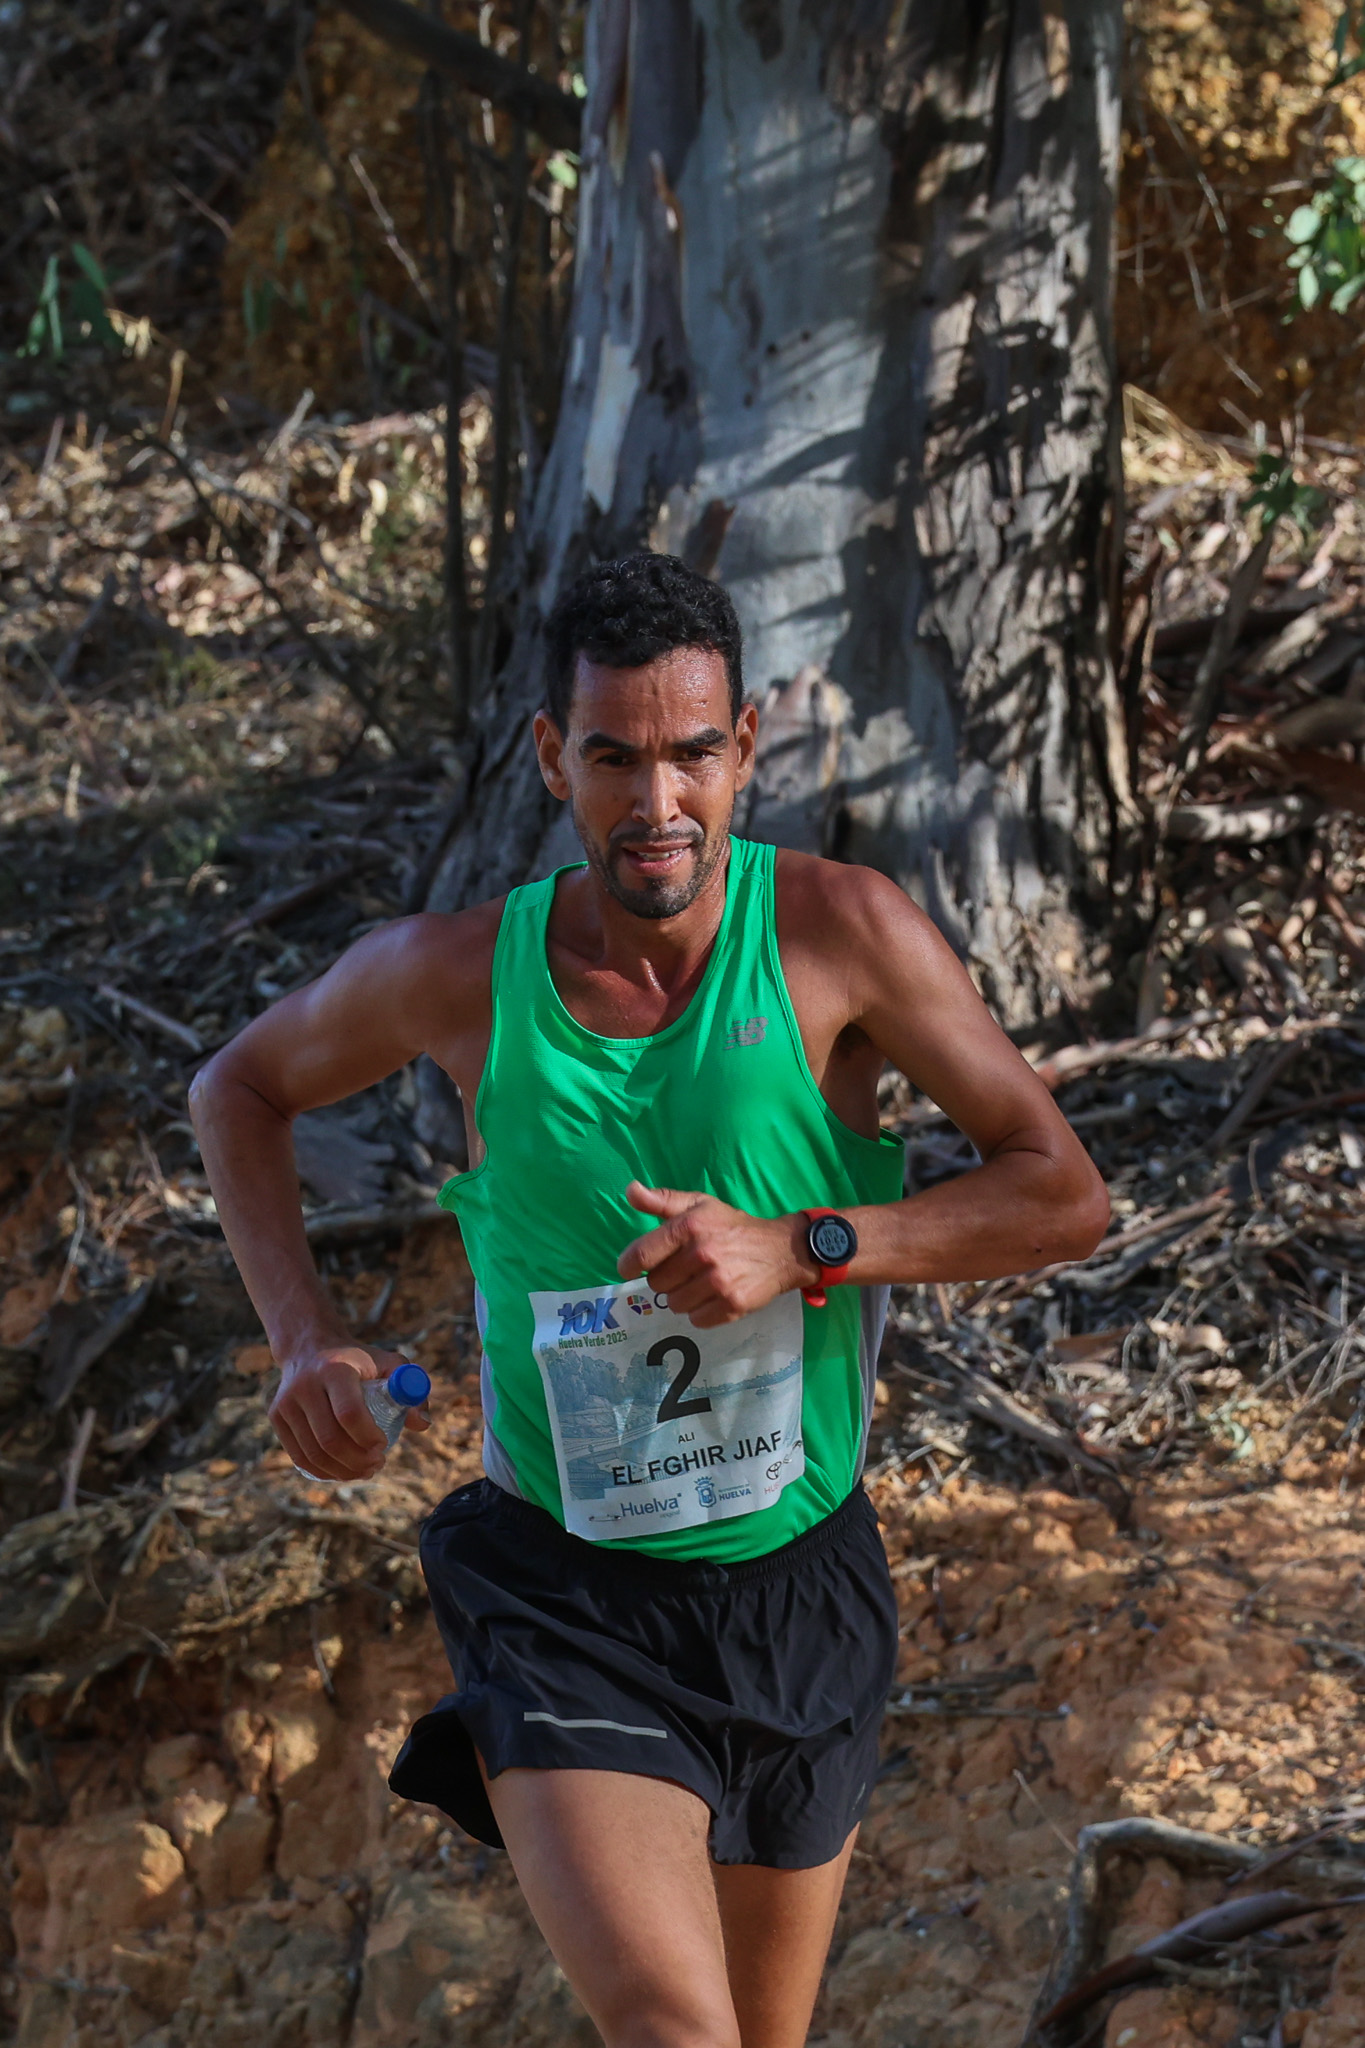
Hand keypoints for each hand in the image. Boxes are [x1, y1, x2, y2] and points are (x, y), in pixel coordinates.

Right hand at [269, 1338, 430, 1481]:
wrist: (310, 1347)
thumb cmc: (357, 1360)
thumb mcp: (388, 1362)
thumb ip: (410, 1389)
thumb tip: (422, 1424)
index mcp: (334, 1369)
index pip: (349, 1413)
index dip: (368, 1437)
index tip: (384, 1446)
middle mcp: (305, 1385)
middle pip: (330, 1439)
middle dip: (358, 1461)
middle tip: (377, 1464)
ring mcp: (286, 1403)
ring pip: (314, 1453)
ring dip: (342, 1471)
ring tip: (365, 1470)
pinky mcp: (277, 1417)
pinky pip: (299, 1456)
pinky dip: (322, 1471)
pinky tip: (342, 1471)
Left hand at [616, 1182, 815, 1327]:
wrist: (781, 1250)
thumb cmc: (733, 1226)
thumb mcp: (700, 1204)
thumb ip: (662, 1200)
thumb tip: (630, 1191)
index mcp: (689, 1226)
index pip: (642, 1255)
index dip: (628, 1265)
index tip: (628, 1269)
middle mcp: (702, 1254)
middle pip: (656, 1284)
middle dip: (666, 1278)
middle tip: (685, 1269)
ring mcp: (718, 1282)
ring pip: (675, 1304)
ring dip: (683, 1296)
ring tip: (701, 1282)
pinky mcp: (732, 1305)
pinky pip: (696, 1320)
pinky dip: (701, 1312)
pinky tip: (714, 1296)